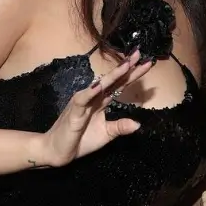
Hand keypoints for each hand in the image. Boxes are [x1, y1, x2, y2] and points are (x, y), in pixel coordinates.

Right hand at [41, 50, 149, 166]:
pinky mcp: (74, 112)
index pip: (120, 85)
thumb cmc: (81, 140)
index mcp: (102, 101)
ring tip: (126, 65)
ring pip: (100, 86)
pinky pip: (83, 100)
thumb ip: (120, 127)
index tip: (148, 63)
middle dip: (126, 67)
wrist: (58, 152)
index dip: (133, 74)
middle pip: (113, 80)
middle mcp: (94, 97)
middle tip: (139, 53)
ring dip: (113, 75)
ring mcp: (83, 102)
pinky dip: (91, 92)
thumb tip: (138, 124)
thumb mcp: (106, 134)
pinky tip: (99, 86)